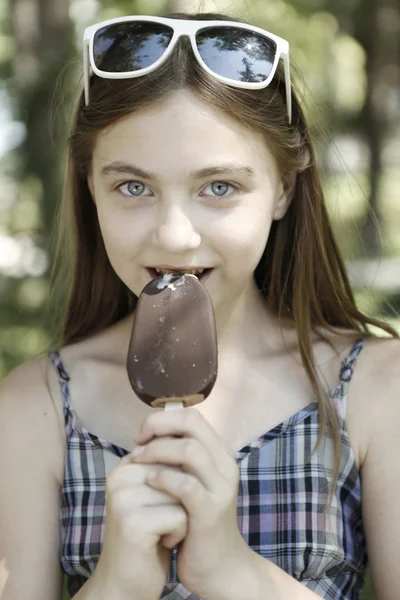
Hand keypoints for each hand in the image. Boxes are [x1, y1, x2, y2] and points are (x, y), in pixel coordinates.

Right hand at [94, 453, 186, 599]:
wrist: (127, 582)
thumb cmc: (150, 536)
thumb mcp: (157, 494)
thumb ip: (167, 466)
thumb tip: (192, 442)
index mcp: (125, 465)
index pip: (172, 454)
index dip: (179, 483)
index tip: (158, 505)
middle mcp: (119, 477)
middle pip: (179, 472)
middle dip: (181, 499)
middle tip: (159, 521)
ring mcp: (124, 499)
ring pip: (182, 493)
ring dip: (181, 517)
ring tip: (159, 532)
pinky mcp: (133, 523)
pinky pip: (180, 517)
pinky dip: (179, 533)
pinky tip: (160, 544)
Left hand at [133, 408, 251, 598]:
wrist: (219, 565)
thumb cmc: (196, 521)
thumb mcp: (192, 482)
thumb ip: (178, 459)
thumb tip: (147, 434)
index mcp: (219, 454)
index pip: (192, 416)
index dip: (162, 419)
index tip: (141, 435)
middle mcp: (225, 465)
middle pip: (192, 423)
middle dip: (158, 426)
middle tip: (137, 443)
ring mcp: (221, 488)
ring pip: (190, 450)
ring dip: (157, 451)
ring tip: (138, 462)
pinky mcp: (210, 511)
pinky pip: (186, 485)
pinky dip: (163, 479)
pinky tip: (149, 483)